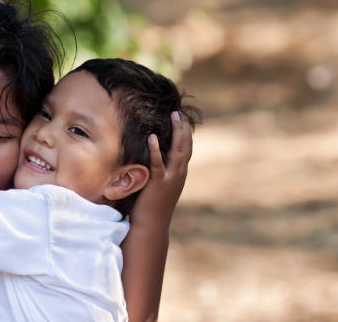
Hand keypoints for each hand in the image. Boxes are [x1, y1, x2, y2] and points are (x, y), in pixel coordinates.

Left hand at [130, 111, 192, 225]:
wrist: (151, 226)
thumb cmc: (151, 206)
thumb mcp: (160, 186)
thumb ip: (160, 172)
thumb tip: (154, 159)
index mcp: (179, 174)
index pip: (187, 149)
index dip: (186, 133)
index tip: (181, 118)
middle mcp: (179, 174)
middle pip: (186, 146)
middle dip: (183, 128)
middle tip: (178, 112)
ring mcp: (170, 178)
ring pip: (178, 151)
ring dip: (177, 132)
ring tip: (173, 117)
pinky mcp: (158, 183)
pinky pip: (158, 163)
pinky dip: (155, 150)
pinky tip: (152, 137)